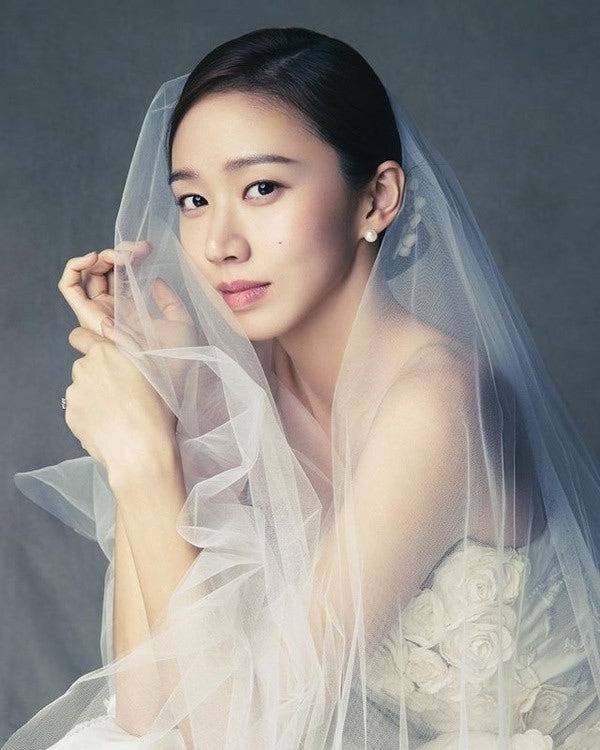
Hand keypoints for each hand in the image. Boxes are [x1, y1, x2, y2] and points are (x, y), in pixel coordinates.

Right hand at [58, 241, 199, 387]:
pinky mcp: (86, 315)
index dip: (132, 256)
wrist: (161, 374)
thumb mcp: (181, 323)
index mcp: (132, 309)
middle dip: (120, 252)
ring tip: (123, 256)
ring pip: (90, 273)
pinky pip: (68, 286)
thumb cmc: (175, 358)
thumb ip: (170, 302)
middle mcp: (112, 309)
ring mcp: (98, 311)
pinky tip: (95, 258)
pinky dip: (75, 266)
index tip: (147, 249)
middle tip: (138, 249)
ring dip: (104, 256)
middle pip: (106, 270)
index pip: (124, 274)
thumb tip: (154, 281)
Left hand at [65, 324, 176, 483]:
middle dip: (98, 374)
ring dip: (94, 395)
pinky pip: (79, 409)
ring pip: (82, 388)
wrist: (141, 452)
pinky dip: (90, 414)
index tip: (97, 354)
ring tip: (117, 413)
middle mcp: (86, 367)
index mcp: (109, 352)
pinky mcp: (70, 413)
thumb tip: (119, 340)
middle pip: (85, 364)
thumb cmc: (156, 412)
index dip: (87, 343)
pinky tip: (109, 425)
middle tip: (121, 392)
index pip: (80, 336)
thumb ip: (133, 350)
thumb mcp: (156, 371)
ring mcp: (75, 392)